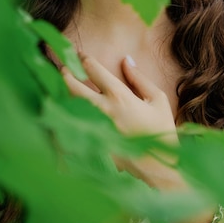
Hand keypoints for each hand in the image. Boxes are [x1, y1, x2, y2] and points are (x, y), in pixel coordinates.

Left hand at [61, 54, 182, 187]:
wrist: (158, 167)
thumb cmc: (161, 131)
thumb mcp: (157, 99)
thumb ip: (140, 78)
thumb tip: (126, 60)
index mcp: (119, 97)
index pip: (95, 71)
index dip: (85, 59)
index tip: (80, 54)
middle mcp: (102, 111)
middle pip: (74, 87)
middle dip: (66, 74)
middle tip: (64, 68)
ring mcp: (93, 129)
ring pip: (69, 106)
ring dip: (64, 94)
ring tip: (62, 87)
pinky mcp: (90, 143)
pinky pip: (71, 127)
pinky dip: (65, 117)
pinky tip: (63, 112)